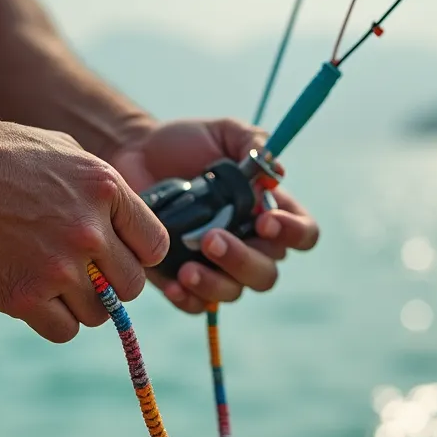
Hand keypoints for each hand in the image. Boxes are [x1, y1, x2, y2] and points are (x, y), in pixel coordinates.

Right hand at [0, 120, 168, 341]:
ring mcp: (59, 266)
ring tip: (50, 284)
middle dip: (109, 285)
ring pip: (99, 314)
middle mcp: (89, 229)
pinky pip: (64, 330)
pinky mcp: (25, 295)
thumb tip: (124, 219)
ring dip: (79, 306)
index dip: (136, 255)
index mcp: (104, 189)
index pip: (155, 245)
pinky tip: (32, 299)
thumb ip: (99, 188)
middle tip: (81, 276)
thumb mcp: (61, 149)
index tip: (115, 256)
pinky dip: (52, 321)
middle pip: (131, 287)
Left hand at [109, 118, 320, 312]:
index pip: (302, 234)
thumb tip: (276, 174)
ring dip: (215, 284)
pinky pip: (195, 304)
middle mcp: (248, 244)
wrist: (134, 153)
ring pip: (233, 292)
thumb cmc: (185, 143)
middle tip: (211, 239)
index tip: (264, 219)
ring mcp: (216, 266)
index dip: (293, 234)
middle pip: (267, 272)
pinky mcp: (182, 279)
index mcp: (268, 211)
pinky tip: (174, 284)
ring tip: (188, 268)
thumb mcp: (223, 132)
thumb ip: (252, 143)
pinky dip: (188, 299)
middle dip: (243, 260)